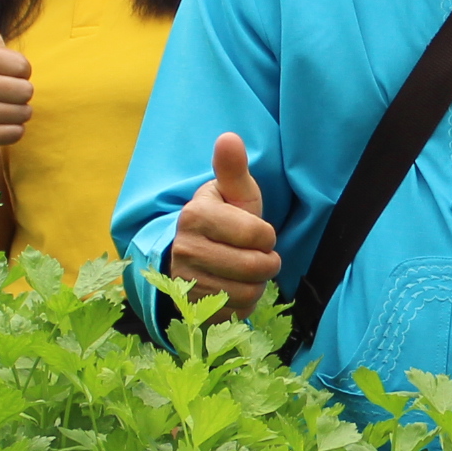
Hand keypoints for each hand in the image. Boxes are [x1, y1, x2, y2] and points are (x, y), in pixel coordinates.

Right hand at [0, 0, 32, 147]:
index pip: (25, 66)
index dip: (20, 70)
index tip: (2, 71)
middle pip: (27, 90)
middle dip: (21, 92)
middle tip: (2, 92)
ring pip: (24, 112)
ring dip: (18, 111)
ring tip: (0, 107)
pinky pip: (17, 132)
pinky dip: (13, 130)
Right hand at [171, 132, 277, 316]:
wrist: (190, 254)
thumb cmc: (222, 219)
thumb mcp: (232, 193)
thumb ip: (233, 168)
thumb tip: (229, 137)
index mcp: (195, 216)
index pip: (257, 235)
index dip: (267, 235)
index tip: (256, 231)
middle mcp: (184, 250)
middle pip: (254, 267)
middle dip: (266, 261)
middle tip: (257, 254)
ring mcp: (186, 282)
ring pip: (248, 293)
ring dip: (256, 283)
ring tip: (244, 270)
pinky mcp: (191, 309)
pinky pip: (237, 313)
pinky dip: (244, 302)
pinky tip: (233, 287)